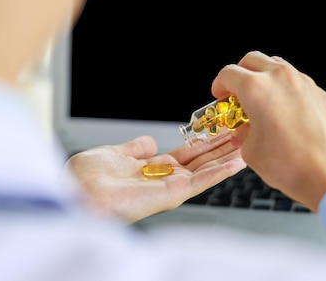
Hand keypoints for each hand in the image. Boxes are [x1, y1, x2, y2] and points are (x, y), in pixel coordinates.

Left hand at [65, 135, 244, 222]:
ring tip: (248, 144)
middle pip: (201, 161)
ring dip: (227, 157)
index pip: (185, 155)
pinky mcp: (172, 195)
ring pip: (206, 171)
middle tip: (244, 133)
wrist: (78, 193)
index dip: (203, 142)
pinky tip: (238, 161)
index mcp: (150, 170)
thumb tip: (150, 142)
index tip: (220, 131)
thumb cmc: (86, 178)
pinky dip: (220, 172)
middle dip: (221, 147)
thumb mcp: (113, 153)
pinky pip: (201, 181)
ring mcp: (169, 188)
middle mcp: (162, 180)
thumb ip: (134, 148)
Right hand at [211, 51, 325, 211]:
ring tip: (260, 101)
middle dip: (240, 74)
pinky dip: (283, 89)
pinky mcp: (318, 93)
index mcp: (256, 89)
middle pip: (251, 60)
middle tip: (236, 94)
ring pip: (275, 66)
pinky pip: (295, 81)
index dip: (219, 85)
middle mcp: (279, 78)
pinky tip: (282, 111)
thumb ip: (242, 134)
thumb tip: (244, 131)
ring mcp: (302, 83)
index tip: (220, 95)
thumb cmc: (293, 165)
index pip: (228, 73)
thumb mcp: (251, 152)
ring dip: (263, 78)